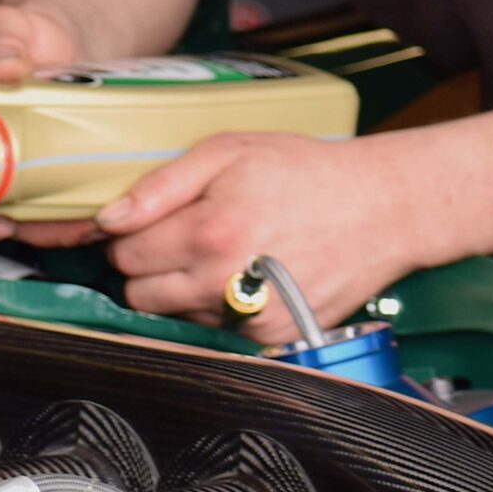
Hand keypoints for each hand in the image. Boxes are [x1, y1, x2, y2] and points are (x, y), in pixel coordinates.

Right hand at [0, 2, 101, 247]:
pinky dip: (63, 217)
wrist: (53, 37)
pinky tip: (94, 211)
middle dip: (18, 231)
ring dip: (49, 230)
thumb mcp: (3, 28)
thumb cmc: (18, 34)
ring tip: (89, 223)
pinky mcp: (26, 173)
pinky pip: (37, 207)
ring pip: (11, 216)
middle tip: (62, 227)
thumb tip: (3, 66)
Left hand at [96, 133, 422, 341]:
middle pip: (139, 294)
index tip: (148, 223)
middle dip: (147, 266)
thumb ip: (159, 186)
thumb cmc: (306, 173)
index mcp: (207, 234)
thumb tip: (109, 219)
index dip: (127, 235)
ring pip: (173, 316)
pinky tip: (244, 275)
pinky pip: (215, 330)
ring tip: (220, 253)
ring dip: (181, 289)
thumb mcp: (228, 152)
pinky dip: (218, 307)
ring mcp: (250, 318)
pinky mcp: (272, 340)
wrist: (383, 208)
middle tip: (181, 238)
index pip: (123, 254)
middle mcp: (225, 284)